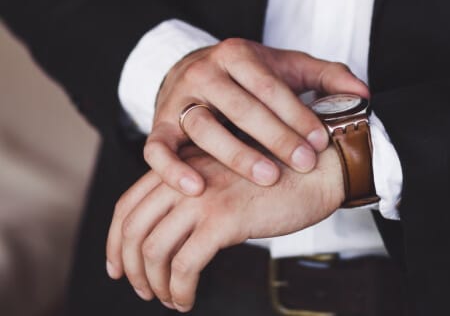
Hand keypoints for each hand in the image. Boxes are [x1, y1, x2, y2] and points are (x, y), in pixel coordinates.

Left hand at [105, 146, 344, 311]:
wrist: (318, 170)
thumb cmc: (280, 176)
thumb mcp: (227, 175)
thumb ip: (197, 192)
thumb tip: (173, 235)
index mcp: (182, 165)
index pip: (128, 204)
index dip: (115, 240)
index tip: (118, 266)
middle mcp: (185, 177)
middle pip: (133, 228)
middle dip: (130, 267)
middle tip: (142, 289)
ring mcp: (203, 197)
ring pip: (154, 250)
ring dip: (155, 283)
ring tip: (169, 299)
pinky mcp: (224, 220)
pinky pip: (184, 265)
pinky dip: (180, 289)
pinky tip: (188, 299)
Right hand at [145, 38, 367, 194]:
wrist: (198, 73)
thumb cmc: (251, 78)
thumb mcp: (289, 68)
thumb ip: (327, 77)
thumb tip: (364, 94)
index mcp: (237, 55)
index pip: (269, 85)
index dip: (297, 113)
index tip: (321, 140)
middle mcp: (204, 73)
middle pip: (239, 105)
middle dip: (275, 136)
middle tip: (304, 162)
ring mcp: (178, 99)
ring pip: (202, 126)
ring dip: (234, 154)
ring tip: (268, 177)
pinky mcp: (158, 125)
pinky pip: (157, 148)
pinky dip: (172, 169)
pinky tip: (196, 189)